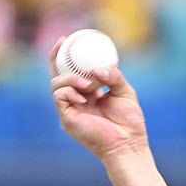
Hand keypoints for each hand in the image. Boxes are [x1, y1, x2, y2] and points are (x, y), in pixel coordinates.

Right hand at [49, 44, 147, 159]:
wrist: (127, 145)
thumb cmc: (129, 124)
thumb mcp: (125, 92)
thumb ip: (113, 76)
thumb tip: (96, 68)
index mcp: (90, 95)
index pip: (74, 73)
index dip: (68, 56)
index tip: (67, 40)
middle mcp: (77, 102)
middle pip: (58, 76)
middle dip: (55, 58)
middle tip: (61, 44)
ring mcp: (71, 110)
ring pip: (56, 84)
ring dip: (69, 78)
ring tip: (86, 83)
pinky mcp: (67, 119)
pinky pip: (60, 97)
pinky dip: (69, 91)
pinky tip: (83, 95)